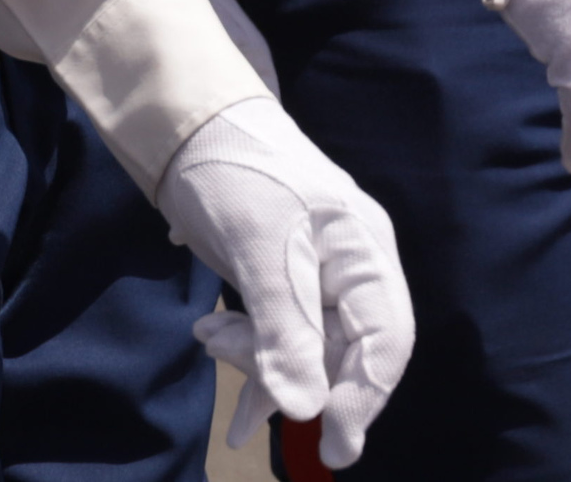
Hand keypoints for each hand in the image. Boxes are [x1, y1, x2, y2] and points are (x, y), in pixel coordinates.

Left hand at [155, 94, 412, 465]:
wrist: (186, 123)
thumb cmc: (234, 172)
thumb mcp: (259, 251)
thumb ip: (286, 330)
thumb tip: (306, 410)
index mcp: (364, 251)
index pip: (385, 343)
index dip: (362, 400)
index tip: (331, 447)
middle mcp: (351, 265)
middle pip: (343, 352)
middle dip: (294, 379)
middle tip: (238, 389)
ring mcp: (317, 272)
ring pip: (306, 348)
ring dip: (260, 361)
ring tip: (209, 339)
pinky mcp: (282, 278)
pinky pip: (279, 333)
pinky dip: (249, 348)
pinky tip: (210, 337)